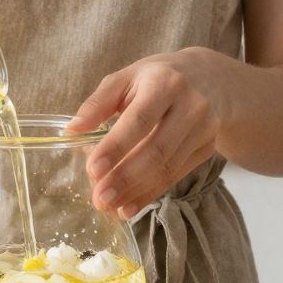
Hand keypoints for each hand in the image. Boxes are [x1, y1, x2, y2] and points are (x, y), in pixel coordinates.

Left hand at [65, 49, 223, 218]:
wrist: (210, 78)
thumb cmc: (158, 77)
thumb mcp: (127, 78)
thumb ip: (98, 103)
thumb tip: (72, 129)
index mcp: (164, 82)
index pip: (139, 119)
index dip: (116, 147)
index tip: (93, 169)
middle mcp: (190, 105)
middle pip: (157, 149)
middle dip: (125, 177)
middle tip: (100, 198)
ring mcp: (204, 128)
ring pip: (168, 166)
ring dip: (137, 190)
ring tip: (110, 205)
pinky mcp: (207, 147)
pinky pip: (177, 175)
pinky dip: (152, 193)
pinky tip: (130, 205)